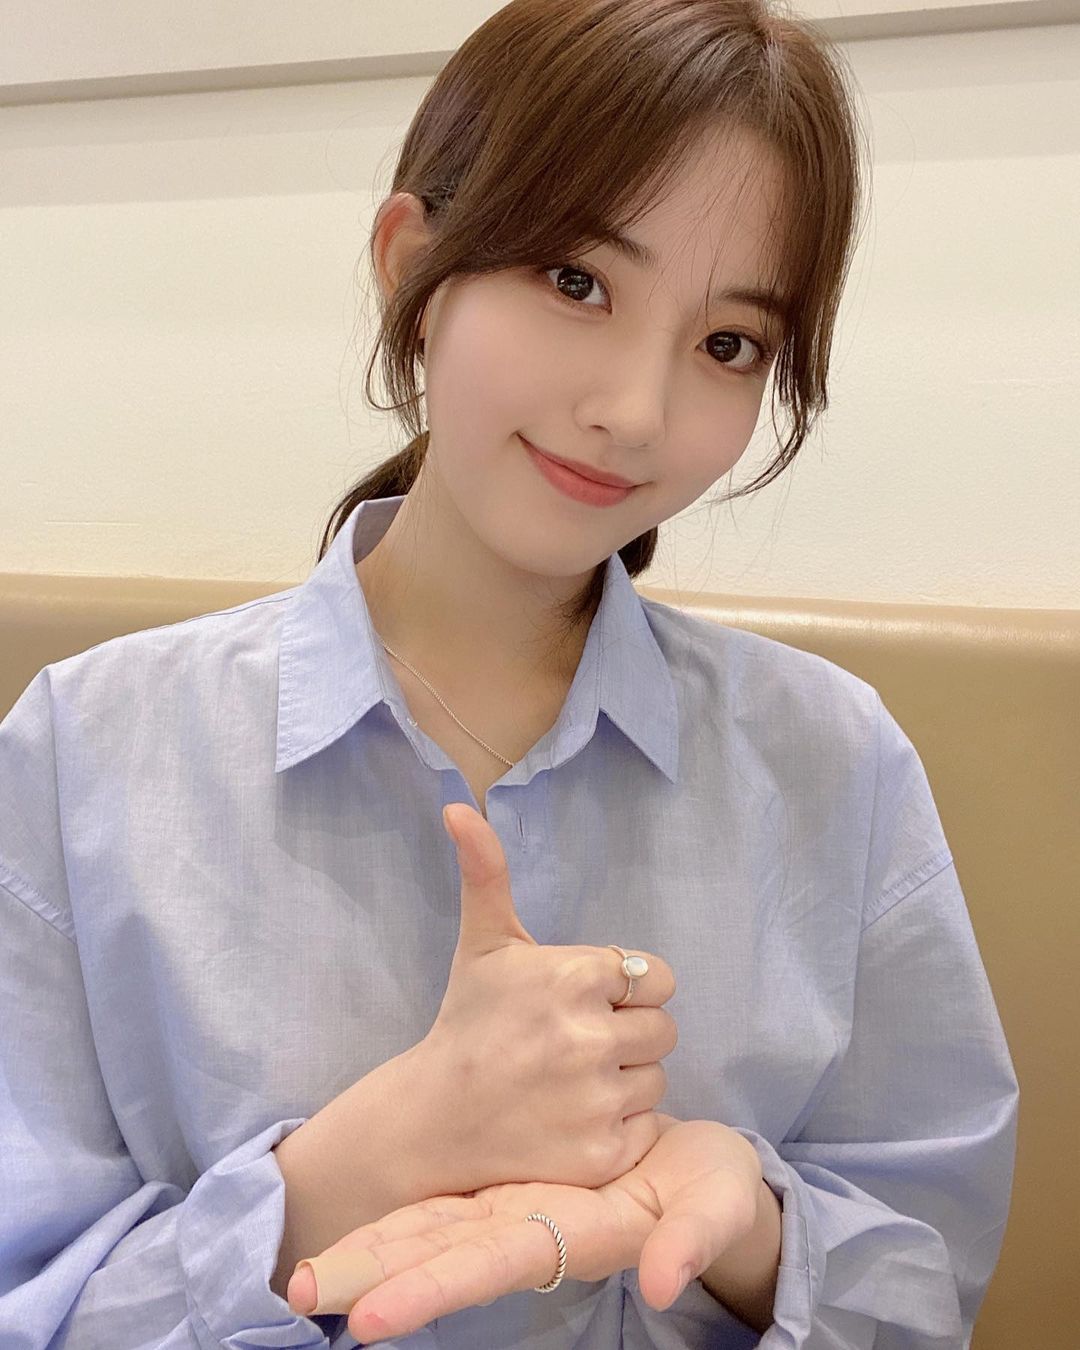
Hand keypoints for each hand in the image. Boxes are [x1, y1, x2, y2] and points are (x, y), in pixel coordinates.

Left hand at [287, 1113, 764, 1343]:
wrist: (703, 1167)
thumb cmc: (712, 1194)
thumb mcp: (711, 1214)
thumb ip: (688, 1242)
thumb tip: (659, 1281)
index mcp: (570, 1236)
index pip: (486, 1266)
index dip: (428, 1290)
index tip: (365, 1322)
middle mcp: (529, 1227)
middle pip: (437, 1253)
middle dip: (370, 1274)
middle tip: (298, 1292)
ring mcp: (516, 1203)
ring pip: (432, 1227)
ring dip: (371, 1249)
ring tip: (304, 1277)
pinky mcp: (517, 1178)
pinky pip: (450, 1198)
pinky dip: (403, 1215)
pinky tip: (359, 1226)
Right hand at [403, 802, 677, 1195]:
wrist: (433, 1120)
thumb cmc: (469, 1022)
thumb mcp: (483, 944)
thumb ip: (486, 871)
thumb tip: (458, 805)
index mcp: (573, 977)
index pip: (656, 977)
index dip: (628, 989)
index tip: (586, 1002)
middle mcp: (590, 1037)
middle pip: (664, 1029)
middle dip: (629, 1033)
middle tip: (575, 1045)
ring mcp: (597, 1100)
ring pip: (657, 1078)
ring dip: (625, 1079)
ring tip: (571, 1082)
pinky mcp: (603, 1153)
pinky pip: (646, 1127)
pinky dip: (619, 1127)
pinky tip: (573, 1118)